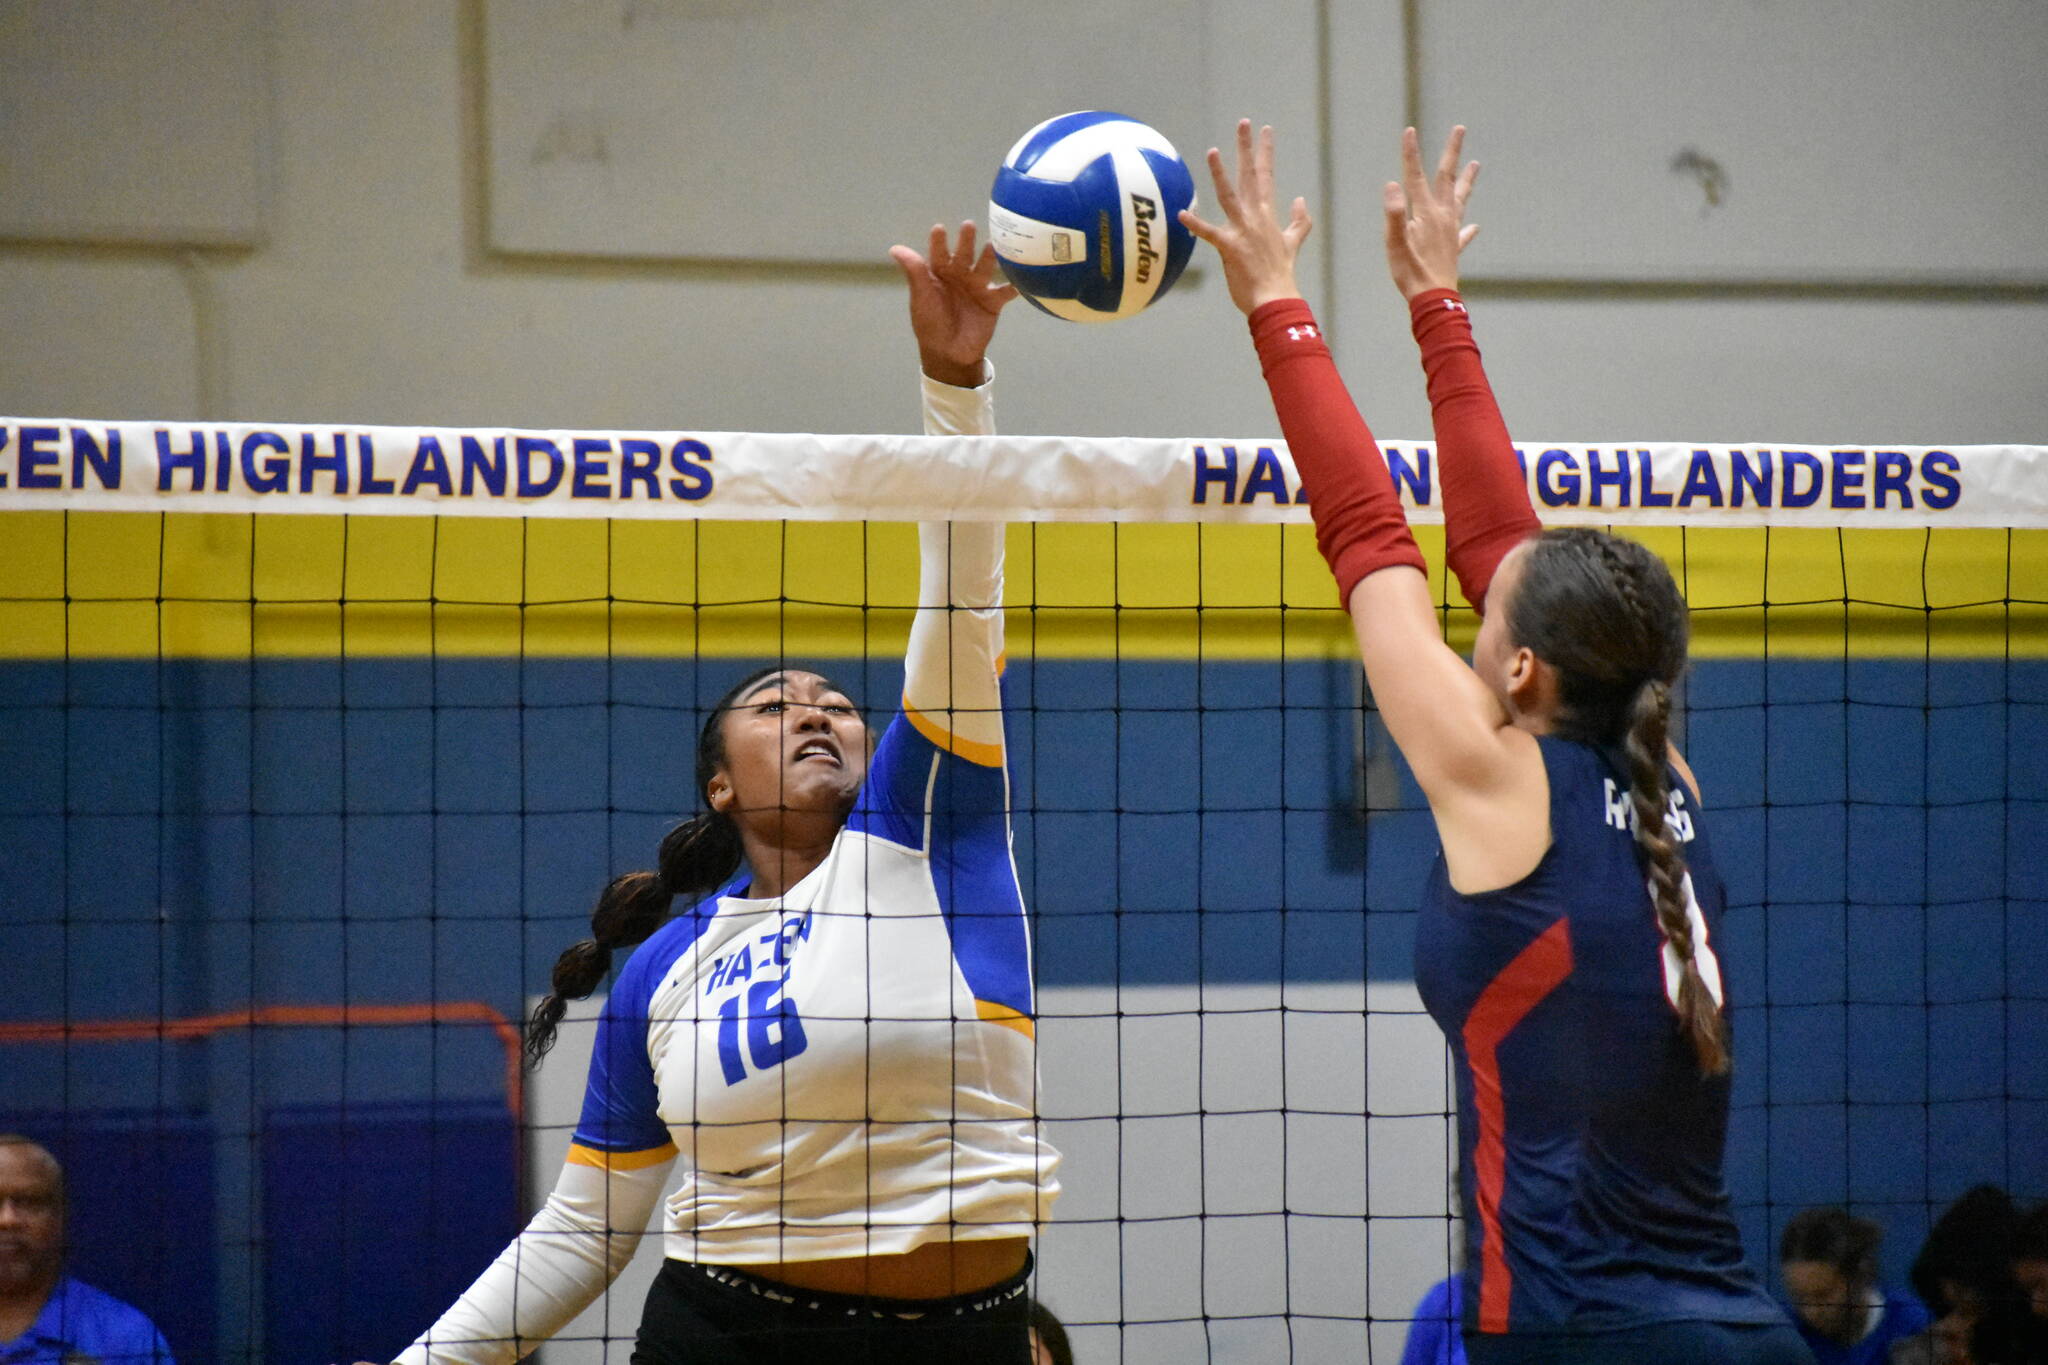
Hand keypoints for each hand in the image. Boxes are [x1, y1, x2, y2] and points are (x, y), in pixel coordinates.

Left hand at [889, 221, 1015, 387]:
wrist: (949, 353)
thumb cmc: (930, 324)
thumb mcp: (920, 298)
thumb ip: (914, 272)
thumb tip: (894, 248)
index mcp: (940, 273)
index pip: (939, 253)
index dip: (939, 242)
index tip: (939, 229)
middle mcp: (961, 275)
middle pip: (964, 254)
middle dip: (966, 240)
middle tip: (968, 225)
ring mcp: (978, 286)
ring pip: (986, 266)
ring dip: (990, 256)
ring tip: (993, 246)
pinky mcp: (993, 302)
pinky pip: (1005, 292)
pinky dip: (1014, 286)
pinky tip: (1019, 281)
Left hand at [1179, 120, 1311, 315]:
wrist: (1276, 300)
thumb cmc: (1280, 275)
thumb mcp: (1293, 244)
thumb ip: (1299, 221)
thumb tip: (1302, 200)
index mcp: (1267, 214)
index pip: (1267, 175)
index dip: (1265, 151)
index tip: (1265, 130)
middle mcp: (1255, 217)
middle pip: (1250, 176)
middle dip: (1246, 148)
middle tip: (1244, 123)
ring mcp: (1242, 231)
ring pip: (1229, 196)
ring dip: (1220, 174)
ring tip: (1212, 151)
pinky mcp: (1229, 248)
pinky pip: (1209, 233)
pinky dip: (1195, 224)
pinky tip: (1182, 213)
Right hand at [1383, 125, 1479, 299]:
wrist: (1434, 301)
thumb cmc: (1411, 274)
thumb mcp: (1394, 244)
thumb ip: (1393, 214)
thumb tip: (1392, 185)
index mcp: (1426, 214)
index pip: (1415, 177)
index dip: (1411, 153)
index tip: (1410, 130)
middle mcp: (1443, 217)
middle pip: (1447, 178)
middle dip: (1451, 152)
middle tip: (1460, 129)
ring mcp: (1451, 232)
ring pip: (1460, 199)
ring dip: (1466, 180)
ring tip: (1476, 164)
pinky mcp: (1453, 249)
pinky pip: (1463, 235)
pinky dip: (1468, 229)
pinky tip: (1475, 226)